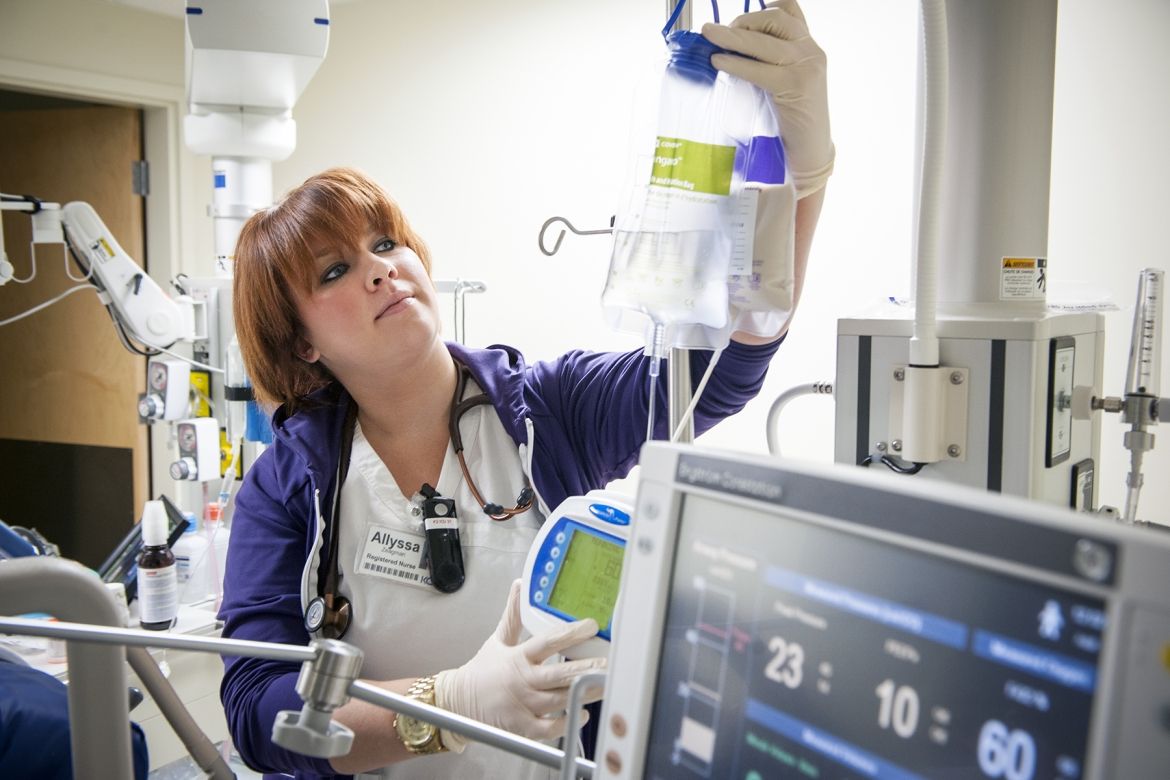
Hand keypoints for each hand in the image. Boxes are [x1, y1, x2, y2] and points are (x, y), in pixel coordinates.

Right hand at [434, 580, 604, 749]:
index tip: (591, 626)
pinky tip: (580, 714)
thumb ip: (513, 614)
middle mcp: (522, 680)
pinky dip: (565, 724)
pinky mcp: (520, 726)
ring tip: (602, 686)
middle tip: (607, 664)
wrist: (456, 703)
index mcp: (518, 657)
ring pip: (558, 701)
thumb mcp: (497, 639)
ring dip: (582, 694)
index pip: (548, 642)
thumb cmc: (480, 672)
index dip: (571, 633)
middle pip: (559, 675)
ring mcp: (522, 705)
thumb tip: (520, 586)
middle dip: (585, 669)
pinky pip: (547, 728)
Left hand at [703, 0, 832, 197]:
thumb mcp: (781, 81)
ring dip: (732, 36)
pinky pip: (760, 69)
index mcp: (808, 45)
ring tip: (708, 35)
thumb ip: (767, 61)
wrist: (810, 153)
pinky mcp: (797, 86)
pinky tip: (718, 62)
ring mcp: (807, 66)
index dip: (760, 8)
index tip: (735, 18)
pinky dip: (736, 63)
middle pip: (775, 18)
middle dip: (742, 21)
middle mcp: (811, 50)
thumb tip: (727, 47)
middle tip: (715, 32)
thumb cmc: (790, 121)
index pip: (788, 9)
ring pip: (765, 41)